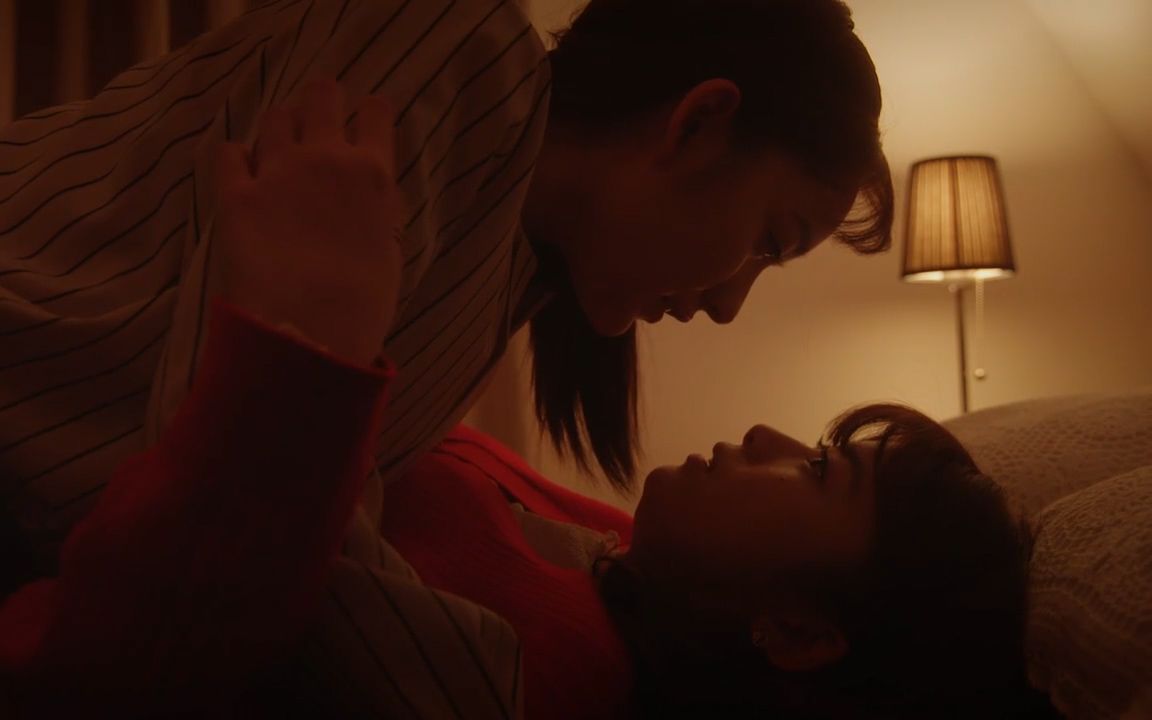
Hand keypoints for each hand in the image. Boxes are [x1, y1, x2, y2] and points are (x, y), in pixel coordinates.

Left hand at [213, 78, 402, 365]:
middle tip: (319, 118)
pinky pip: (227, 153)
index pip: (376, 113)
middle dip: (322, 100)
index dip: (370, 113)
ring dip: (280, 127)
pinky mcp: (236, 194)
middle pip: (321, 95)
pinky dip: (236, 158)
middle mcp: (326, 158)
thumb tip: (363, 204)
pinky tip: (242, 174)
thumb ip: (375, 213)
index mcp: (373, 175)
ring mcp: (277, 172)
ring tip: (280, 148)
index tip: (365, 121)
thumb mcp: (386, 251)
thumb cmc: (363, 305)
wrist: (309, 334)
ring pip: (275, 117)